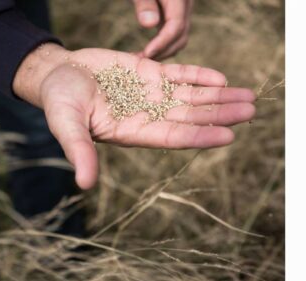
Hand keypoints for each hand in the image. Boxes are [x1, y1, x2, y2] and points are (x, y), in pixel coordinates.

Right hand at [14, 44, 255, 189]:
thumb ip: (79, 151)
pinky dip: (199, 76)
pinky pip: (179, 75)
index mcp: (130, 132)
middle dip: (219, 115)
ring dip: (218, 98)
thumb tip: (84, 184)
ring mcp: (149, 93)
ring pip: (190, 97)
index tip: (227, 135)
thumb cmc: (58, 102)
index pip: (171, 136)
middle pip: (189, 117)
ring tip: (248, 97)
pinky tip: (221, 79)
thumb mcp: (65, 126)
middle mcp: (146, 115)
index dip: (199, 136)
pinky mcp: (147, 72)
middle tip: (250, 112)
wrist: (56, 74)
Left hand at [132, 0, 193, 59]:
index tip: (146, 54)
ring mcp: (182, 13)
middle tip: (140, 62)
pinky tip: (145, 54)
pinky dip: (161, 48)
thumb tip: (151, 24)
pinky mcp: (176, 18)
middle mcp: (186, 7)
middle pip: (181, 37)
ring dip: (162, 53)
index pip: (177, 26)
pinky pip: (173, 37)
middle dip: (162, 52)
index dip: (162, 42)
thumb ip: (145, 4)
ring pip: (179, 40)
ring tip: (140, 60)